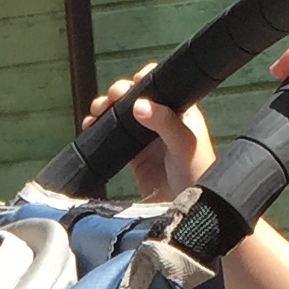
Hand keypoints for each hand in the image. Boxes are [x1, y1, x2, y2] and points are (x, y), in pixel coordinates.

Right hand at [80, 69, 214, 199]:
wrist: (190, 208)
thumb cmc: (198, 173)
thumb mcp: (184, 144)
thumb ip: (164, 122)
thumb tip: (140, 104)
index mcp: (180, 110)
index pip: (159, 85)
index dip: (143, 80)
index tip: (132, 84)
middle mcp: (162, 119)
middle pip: (135, 96)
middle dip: (119, 92)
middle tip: (111, 98)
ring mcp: (147, 136)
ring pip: (121, 113)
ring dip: (106, 108)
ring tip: (96, 111)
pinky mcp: (135, 155)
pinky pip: (114, 136)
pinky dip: (100, 129)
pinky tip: (91, 126)